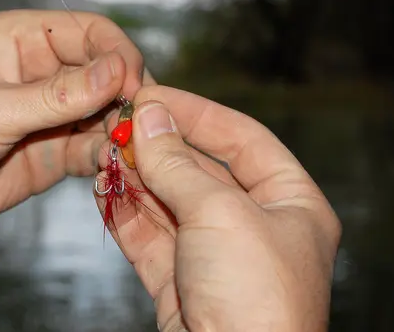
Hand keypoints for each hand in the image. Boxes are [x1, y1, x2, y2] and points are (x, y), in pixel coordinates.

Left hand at [0, 10, 148, 245]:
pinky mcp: (52, 153)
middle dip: (127, 98)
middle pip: (106, 74)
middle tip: (142, 127)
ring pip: (104, 116)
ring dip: (121, 133)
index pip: (91, 33)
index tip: (134, 89)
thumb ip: (58, 95)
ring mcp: (49, 116)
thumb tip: (119, 71)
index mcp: (22, 40)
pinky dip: (107, 159)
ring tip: (131, 153)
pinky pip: (92, 150)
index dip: (119, 56)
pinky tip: (113, 169)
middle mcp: (41, 73)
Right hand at [96, 86, 340, 331]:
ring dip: (134, 178)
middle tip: (119, 124)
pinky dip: (124, 213)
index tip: (154, 96)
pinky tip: (103, 190)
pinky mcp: (180, 282)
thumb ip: (178, 164)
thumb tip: (150, 117)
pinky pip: (147, 236)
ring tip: (104, 154)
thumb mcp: (220, 213)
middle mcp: (254, 227)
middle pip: (199, 169)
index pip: (243, 139)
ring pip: (167, 202)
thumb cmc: (256, 298)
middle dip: (157, 147)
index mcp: (290, 204)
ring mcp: (214, 255)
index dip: (197, 112)